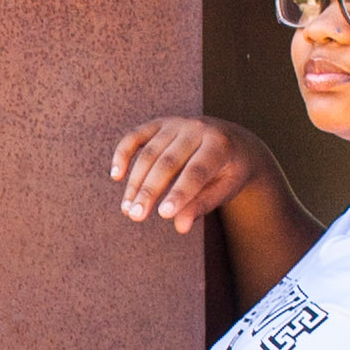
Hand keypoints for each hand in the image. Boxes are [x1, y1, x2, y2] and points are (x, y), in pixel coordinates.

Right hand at [110, 115, 273, 232]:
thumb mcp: (225, 189)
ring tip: (127, 210)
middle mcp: (197, 128)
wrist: (233, 141)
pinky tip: (117, 175)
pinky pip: (135, 136)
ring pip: (149, 153)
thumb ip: (203, 205)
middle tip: (136, 216)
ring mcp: (177, 123)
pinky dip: (123, 154)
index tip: (163, 215)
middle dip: (149, 190)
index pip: (196, 172)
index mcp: (219, 145)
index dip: (180, 193)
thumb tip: (180, 227)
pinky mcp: (160, 123)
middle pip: (167, 162)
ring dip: (135, 182)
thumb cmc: (229, 171)